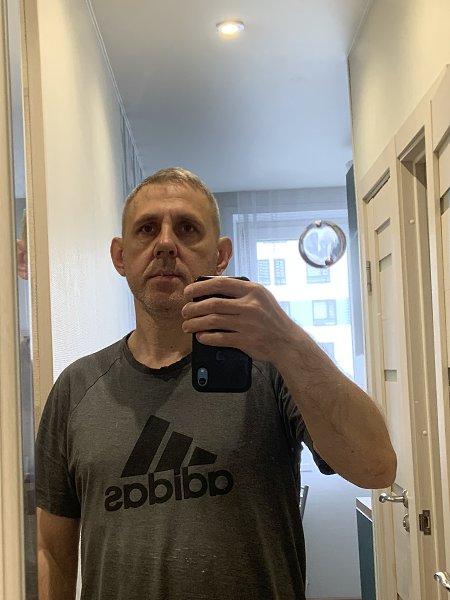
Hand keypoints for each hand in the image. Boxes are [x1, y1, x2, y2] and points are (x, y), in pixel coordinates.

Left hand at [182, 277, 296, 363]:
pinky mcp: (245, 341)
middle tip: (185, 312)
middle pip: (212, 304)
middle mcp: (250, 306)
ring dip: (195, 324)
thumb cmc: (271, 318)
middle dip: (193, 308)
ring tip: (187, 326)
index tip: (188, 292)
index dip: (200, 287)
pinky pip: (219, 338)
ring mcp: (247, 324)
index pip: (220, 284)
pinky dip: (206, 337)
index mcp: (252, 291)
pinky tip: (200, 337)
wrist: (287, 342)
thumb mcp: (261, 297)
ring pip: (212, 321)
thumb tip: (210, 290)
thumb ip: (240, 292)